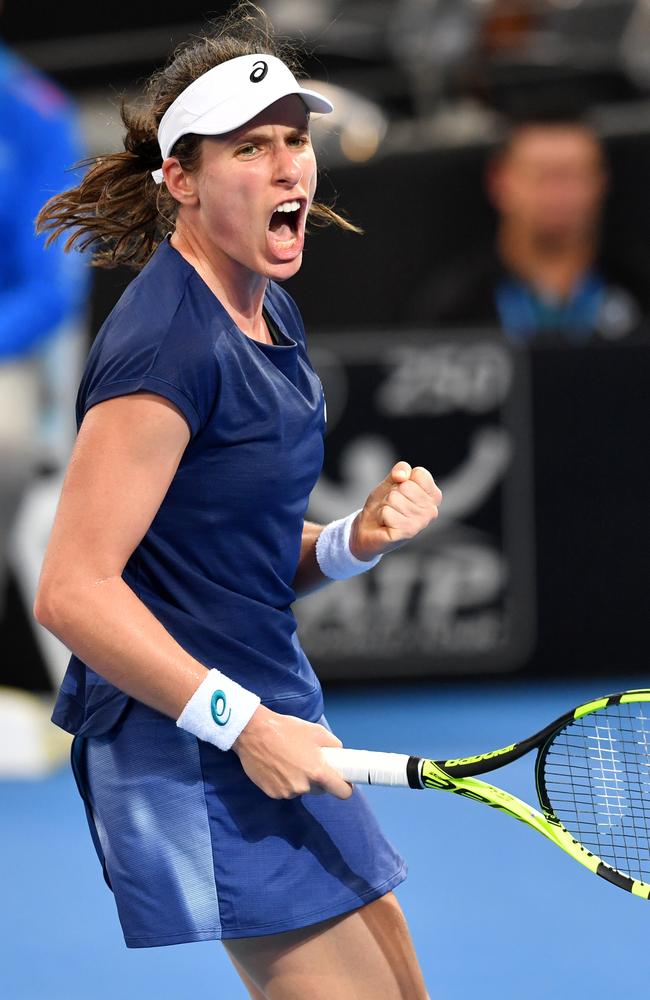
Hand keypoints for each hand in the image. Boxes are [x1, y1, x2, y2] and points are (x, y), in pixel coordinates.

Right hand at [232, 705, 352, 799]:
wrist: (253, 732)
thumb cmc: (286, 729)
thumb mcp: (316, 731)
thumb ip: (334, 745)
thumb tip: (339, 755)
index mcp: (317, 771)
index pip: (342, 792)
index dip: (345, 787)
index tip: (342, 781)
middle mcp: (303, 786)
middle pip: (320, 790)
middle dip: (319, 779)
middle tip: (309, 761)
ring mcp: (287, 792)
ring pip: (302, 790)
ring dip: (300, 780)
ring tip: (289, 760)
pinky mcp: (272, 793)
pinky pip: (286, 790)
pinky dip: (285, 782)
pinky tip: (277, 766)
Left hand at [350, 462, 441, 561]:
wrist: (368, 528)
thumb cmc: (384, 504)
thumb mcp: (392, 481)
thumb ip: (401, 470)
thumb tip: (402, 476)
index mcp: (433, 496)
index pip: (420, 474)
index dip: (402, 479)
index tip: (399, 491)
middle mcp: (431, 511)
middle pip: (406, 486)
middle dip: (392, 493)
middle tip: (391, 505)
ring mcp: (420, 523)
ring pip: (394, 498)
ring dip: (385, 505)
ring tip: (389, 514)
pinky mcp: (406, 533)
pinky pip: (387, 512)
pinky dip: (381, 515)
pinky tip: (385, 523)